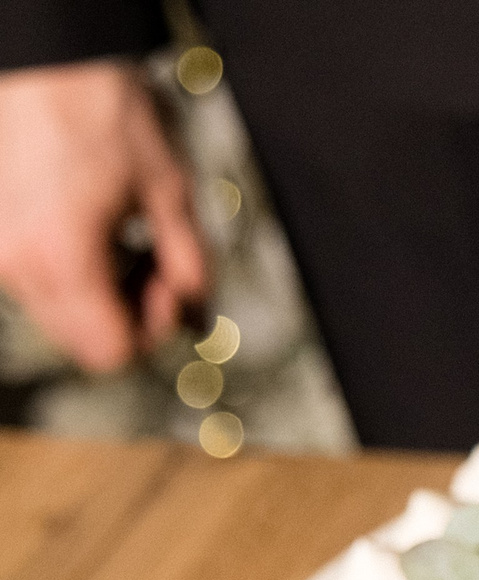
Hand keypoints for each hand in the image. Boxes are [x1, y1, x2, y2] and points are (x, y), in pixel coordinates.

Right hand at [0, 61, 207, 371]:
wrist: (46, 63)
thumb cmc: (102, 112)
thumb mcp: (170, 194)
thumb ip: (190, 265)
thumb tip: (197, 311)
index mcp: (63, 259)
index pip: (111, 353)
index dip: (153, 332)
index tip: (168, 291)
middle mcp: (17, 264)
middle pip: (81, 343)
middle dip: (127, 316)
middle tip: (151, 265)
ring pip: (58, 315)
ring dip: (98, 295)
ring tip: (121, 239)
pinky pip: (35, 281)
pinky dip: (69, 271)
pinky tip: (91, 230)